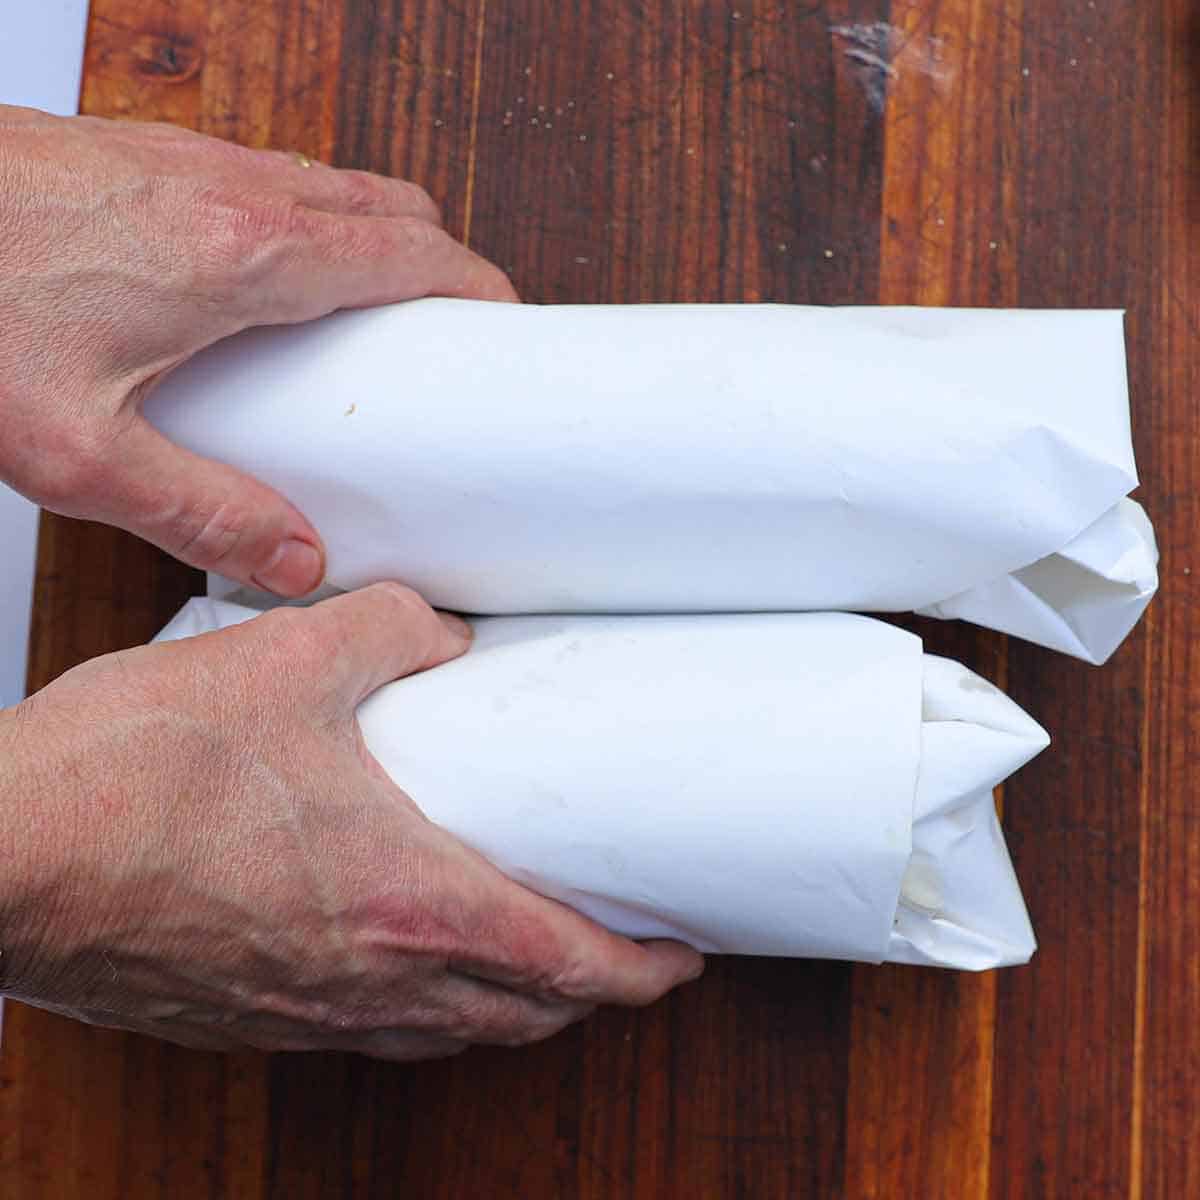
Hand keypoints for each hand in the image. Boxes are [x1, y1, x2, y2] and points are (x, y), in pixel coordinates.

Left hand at [0, 104, 515, 595]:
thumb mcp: (75, 449)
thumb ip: (200, 510)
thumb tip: (296, 559)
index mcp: (243, 255)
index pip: (410, 251)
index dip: (475, 285)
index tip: (504, 324)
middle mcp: (230, 191)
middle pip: (389, 204)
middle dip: (439, 260)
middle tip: (441, 335)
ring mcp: (187, 161)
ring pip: (331, 184)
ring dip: (373, 237)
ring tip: (366, 321)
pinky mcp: (144, 157)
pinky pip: (270, 180)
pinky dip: (308, 225)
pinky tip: (264, 292)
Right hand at [0, 584, 701, 1057]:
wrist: (2, 855)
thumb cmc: (136, 773)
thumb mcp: (289, 658)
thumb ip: (391, 631)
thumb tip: (439, 634)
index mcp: (406, 900)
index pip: (568, 963)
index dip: (640, 968)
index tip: (680, 958)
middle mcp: (368, 978)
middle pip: (521, 1014)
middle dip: (590, 993)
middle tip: (622, 956)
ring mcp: (305, 1009)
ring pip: (447, 1033)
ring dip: (509, 1006)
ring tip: (534, 964)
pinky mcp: (247, 1013)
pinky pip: (369, 1032)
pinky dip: (423, 1011)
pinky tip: (409, 969)